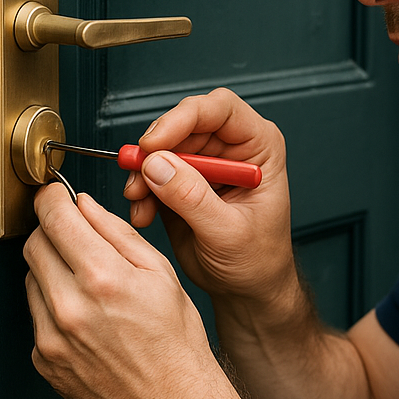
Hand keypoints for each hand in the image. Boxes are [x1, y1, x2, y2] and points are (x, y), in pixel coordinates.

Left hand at [24, 184, 231, 398]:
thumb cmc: (176, 341)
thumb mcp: (161, 273)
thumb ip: (118, 233)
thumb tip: (85, 206)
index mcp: (103, 278)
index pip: (55, 219)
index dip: (51, 198)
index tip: (54, 194)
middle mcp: (69, 307)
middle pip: (34, 245)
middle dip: (52, 230)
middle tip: (74, 234)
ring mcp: (50, 337)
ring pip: (31, 280)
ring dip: (53, 270)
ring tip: (91, 285)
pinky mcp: (43, 360)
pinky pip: (35, 316)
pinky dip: (54, 306)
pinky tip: (88, 317)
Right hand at [123, 87, 296, 306]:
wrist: (247, 290)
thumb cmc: (258, 260)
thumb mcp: (228, 233)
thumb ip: (193, 198)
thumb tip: (158, 164)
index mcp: (260, 147)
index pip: (220, 109)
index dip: (184, 118)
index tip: (155, 143)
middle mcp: (232, 148)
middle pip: (184, 124)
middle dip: (155, 149)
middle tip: (138, 177)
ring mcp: (205, 164)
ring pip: (162, 147)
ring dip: (143, 172)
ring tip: (139, 202)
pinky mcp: (182, 182)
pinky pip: (151, 172)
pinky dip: (140, 190)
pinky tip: (143, 214)